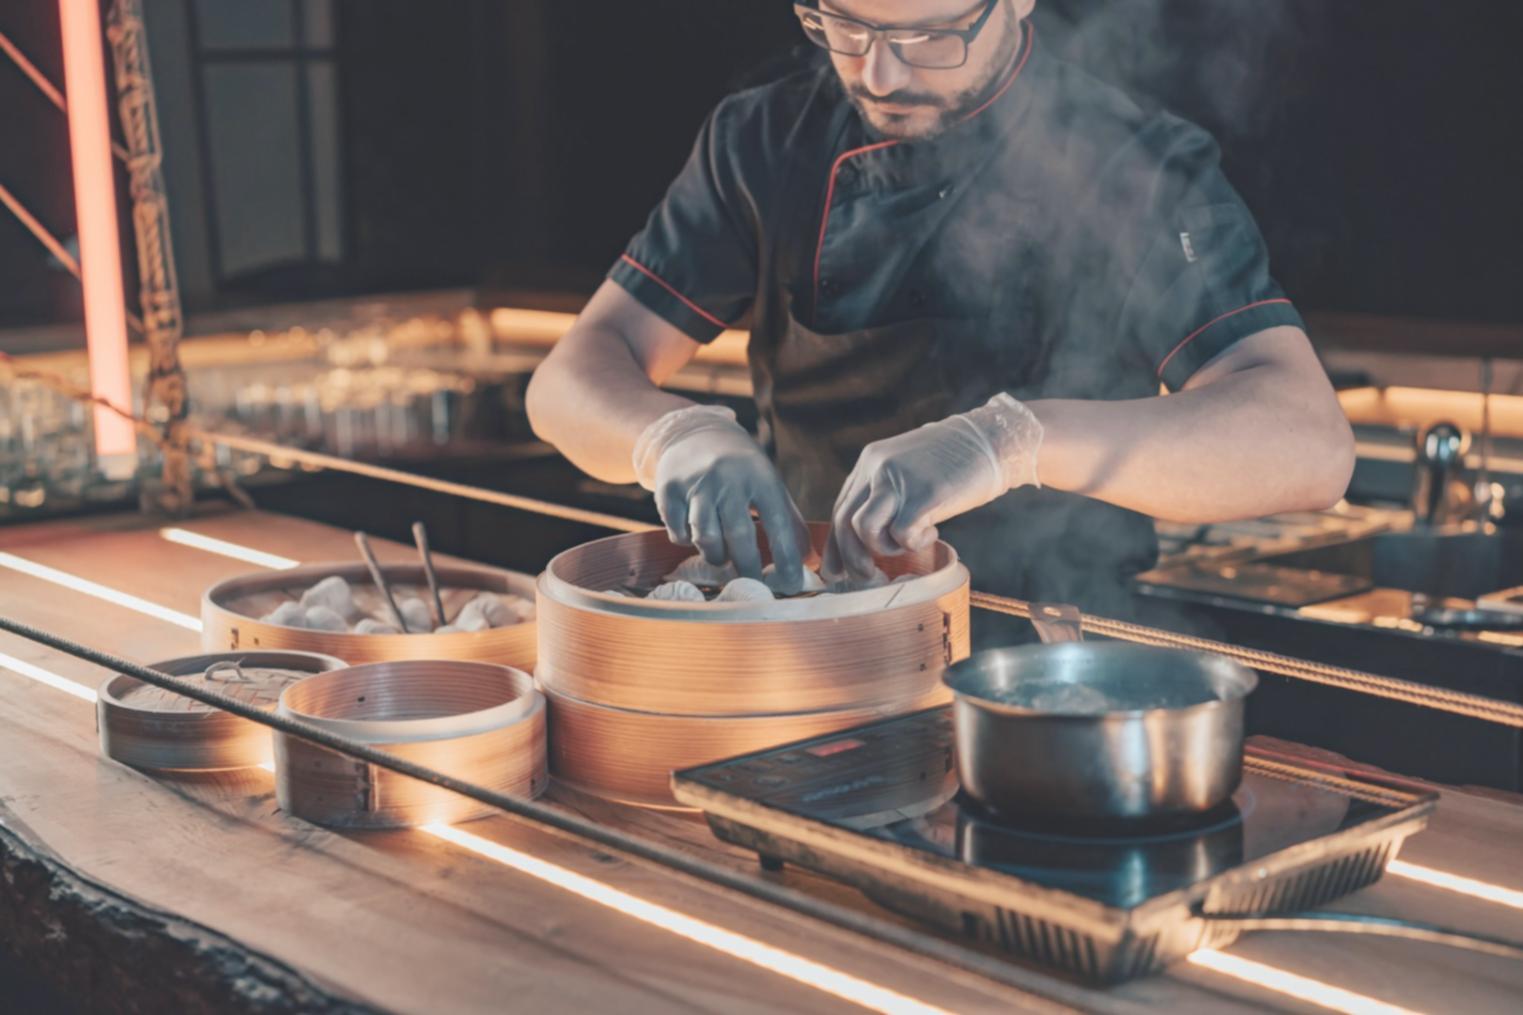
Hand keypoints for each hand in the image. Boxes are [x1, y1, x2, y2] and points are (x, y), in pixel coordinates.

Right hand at [633, 405, 807, 585]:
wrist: (695, 432)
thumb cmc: (740, 468)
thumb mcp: (768, 483)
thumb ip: (788, 519)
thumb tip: (807, 560)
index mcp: (760, 476)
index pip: (777, 523)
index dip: (786, 558)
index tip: (791, 585)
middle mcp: (728, 478)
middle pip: (738, 535)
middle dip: (748, 567)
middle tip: (753, 585)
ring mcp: (696, 483)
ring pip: (705, 537)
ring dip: (716, 556)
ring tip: (723, 558)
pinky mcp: (668, 490)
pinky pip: (678, 533)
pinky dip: (687, 542)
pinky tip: (694, 535)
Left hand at [824, 393, 1042, 578]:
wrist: (993, 440)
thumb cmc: (955, 462)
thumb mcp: (909, 469)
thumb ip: (886, 493)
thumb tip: (866, 536)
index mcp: (870, 461)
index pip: (840, 509)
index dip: (836, 547)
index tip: (837, 572)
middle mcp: (877, 467)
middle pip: (845, 522)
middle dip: (852, 559)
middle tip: (868, 577)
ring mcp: (899, 479)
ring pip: (864, 529)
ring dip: (885, 549)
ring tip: (909, 543)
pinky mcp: (925, 494)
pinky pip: (902, 534)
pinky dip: (915, 544)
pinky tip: (933, 532)